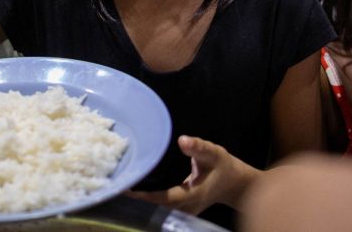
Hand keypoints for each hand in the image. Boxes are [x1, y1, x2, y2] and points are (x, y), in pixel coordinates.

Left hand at [129, 135, 258, 213]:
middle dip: (136, 200)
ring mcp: (184, 211)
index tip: (126, 188)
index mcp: (193, 195)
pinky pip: (161, 207)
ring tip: (121, 188)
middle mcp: (186, 207)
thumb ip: (199, 147)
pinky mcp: (181, 209)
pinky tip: (135, 191)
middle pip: (156, 208)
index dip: (145, 196)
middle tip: (116, 187)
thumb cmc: (225, 167)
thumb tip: (182, 140)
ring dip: (140, 201)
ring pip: (158, 210)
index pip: (164, 199)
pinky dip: (148, 200)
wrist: (236, 185)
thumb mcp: (214, 153)